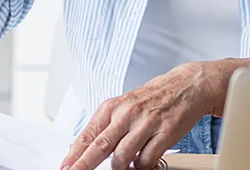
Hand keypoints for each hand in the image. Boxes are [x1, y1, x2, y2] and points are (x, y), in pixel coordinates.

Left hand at [60, 63, 226, 169]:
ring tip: (125, 165)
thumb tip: (80, 147)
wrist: (184, 86)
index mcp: (113, 106)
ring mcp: (146, 123)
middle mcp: (127, 113)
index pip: (88, 134)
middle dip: (84, 165)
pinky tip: (142, 160)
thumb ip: (105, 127)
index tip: (65, 166)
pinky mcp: (165, 133)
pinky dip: (141, 166)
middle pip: (100, 146)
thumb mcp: (123, 106)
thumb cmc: (151, 98)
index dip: (75, 153)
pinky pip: (146, 160)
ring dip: (121, 168)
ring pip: (123, 157)